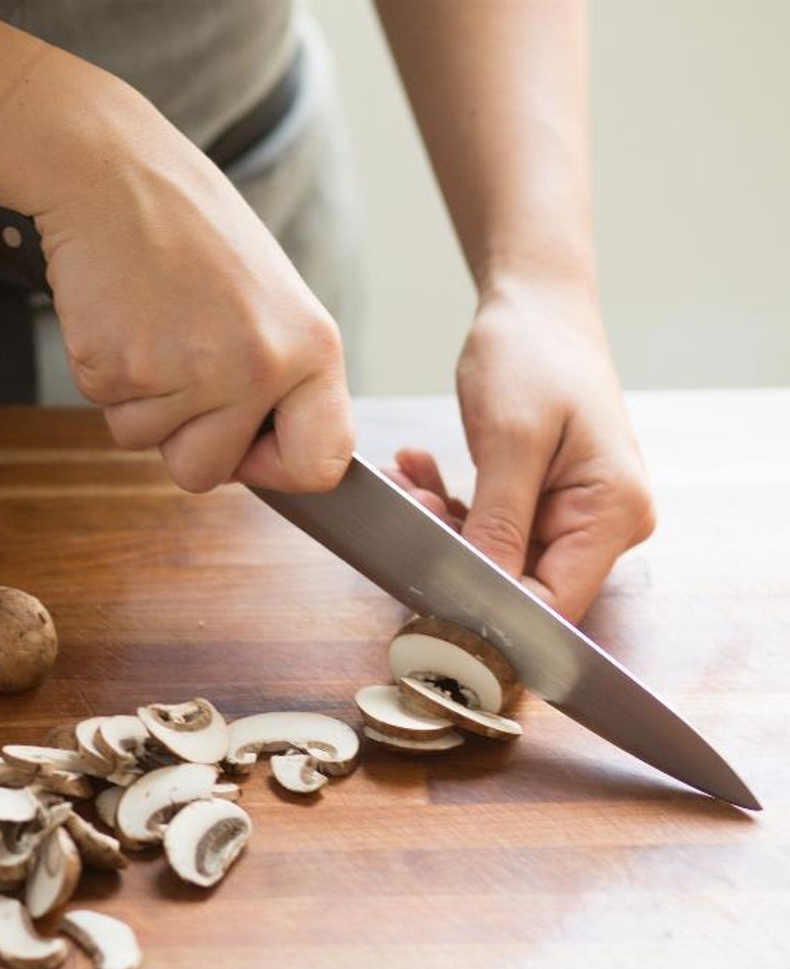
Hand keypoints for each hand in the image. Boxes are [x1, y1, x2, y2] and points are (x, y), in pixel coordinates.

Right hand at [32, 117, 353, 493]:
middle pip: (207, 472)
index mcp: (311, 347)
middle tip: (177, 360)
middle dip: (181, 436)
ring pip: (146, 443)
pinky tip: (119, 316)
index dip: (277, 467)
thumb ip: (280, 380)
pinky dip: (103, 373)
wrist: (113, 174)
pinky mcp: (118, 367)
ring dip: (138, 399)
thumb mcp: (271, 301)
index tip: (250, 445)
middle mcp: (258, 366)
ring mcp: (187, 371)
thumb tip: (267, 458)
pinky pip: (105, 409)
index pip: (320, 463)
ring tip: (150, 324)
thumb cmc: (191, 231)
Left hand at [389, 283, 655, 621]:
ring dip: (440, 525)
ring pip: (495, 557)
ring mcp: (576, 515)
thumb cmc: (532, 356)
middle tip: (408, 506)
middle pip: (520, 583)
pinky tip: (416, 471)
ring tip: (406, 480)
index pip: (552, 605)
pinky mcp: (545, 504)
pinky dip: (447, 506)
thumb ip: (498, 525)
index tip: (427, 584)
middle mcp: (606, 524)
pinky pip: (490, 529)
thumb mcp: (509, 441)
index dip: (489, 612)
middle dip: (453, 554)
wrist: (536, 305)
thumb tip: (480, 599)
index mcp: (613, 512)